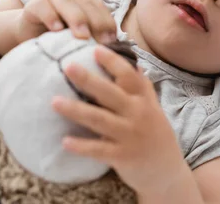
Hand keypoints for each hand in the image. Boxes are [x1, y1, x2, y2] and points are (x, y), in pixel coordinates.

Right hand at [14, 0, 115, 43]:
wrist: (27, 35)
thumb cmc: (58, 37)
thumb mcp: (78, 36)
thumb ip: (93, 36)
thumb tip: (111, 47)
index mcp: (84, 0)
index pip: (100, 8)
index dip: (107, 23)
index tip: (111, 41)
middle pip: (86, 4)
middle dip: (96, 22)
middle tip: (101, 41)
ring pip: (67, 4)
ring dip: (77, 19)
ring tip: (83, 36)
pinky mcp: (33, 4)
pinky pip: (43, 8)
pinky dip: (51, 18)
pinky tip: (57, 30)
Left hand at [51, 45, 186, 195]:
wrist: (166, 169)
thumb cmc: (154, 132)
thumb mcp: (152, 106)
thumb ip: (142, 86)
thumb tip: (134, 61)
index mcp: (143, 99)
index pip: (128, 75)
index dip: (113, 61)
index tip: (95, 49)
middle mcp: (138, 114)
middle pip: (110, 93)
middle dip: (88, 80)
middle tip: (68, 66)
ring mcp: (130, 135)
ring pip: (100, 119)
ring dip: (76, 110)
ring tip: (54, 102)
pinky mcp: (122, 156)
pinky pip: (98, 150)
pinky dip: (82, 146)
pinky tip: (65, 141)